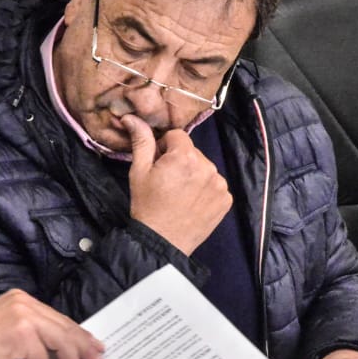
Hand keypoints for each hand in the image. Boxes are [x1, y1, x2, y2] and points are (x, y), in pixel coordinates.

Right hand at [0, 290, 107, 358]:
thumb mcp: (6, 331)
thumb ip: (31, 334)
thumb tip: (58, 354)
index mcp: (22, 300)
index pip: (59, 319)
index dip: (79, 335)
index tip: (95, 348)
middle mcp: (24, 303)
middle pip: (65, 328)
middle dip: (85, 350)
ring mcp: (23, 316)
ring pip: (60, 342)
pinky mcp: (19, 334)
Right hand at [123, 115, 231, 255]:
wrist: (162, 240)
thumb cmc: (146, 205)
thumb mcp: (138, 171)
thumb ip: (141, 141)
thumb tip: (131, 117)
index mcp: (184, 156)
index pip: (177, 136)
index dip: (164, 147)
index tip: (157, 164)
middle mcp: (207, 166)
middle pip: (192, 151)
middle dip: (180, 160)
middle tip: (167, 180)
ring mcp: (220, 184)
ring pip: (204, 167)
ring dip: (193, 174)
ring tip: (179, 193)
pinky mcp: (226, 199)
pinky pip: (214, 184)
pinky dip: (204, 189)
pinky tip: (192, 201)